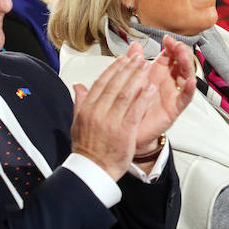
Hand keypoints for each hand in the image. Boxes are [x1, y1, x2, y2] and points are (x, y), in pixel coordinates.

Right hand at [71, 49, 155, 180]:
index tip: (123, 58)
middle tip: (139, 57)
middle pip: (114, 84)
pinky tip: (150, 87)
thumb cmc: (87, 149)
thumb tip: (78, 86)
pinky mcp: (123, 131)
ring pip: (125, 94)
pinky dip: (143, 97)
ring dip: (137, 77)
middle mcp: (97, 112)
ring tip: (146, 66)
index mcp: (87, 109)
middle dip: (128, 68)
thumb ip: (80, 102)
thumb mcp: (78, 123)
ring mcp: (110, 121)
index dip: (114, 68)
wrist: (92, 171)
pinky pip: (135, 110)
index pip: (101, 82)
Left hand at [135, 36, 196, 153]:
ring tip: (184, 56)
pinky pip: (185, 98)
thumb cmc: (131, 104)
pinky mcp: (175, 108)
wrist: (128, 130)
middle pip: (180, 63)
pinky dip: (190, 89)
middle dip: (181, 52)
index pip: (170, 54)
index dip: (171, 46)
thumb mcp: (131, 79)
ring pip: (186, 76)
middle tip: (177, 46)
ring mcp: (173, 93)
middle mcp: (169, 81)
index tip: (167, 39)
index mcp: (158, 72)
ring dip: (187, 65)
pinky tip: (191, 82)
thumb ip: (134, 61)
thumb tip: (134, 44)